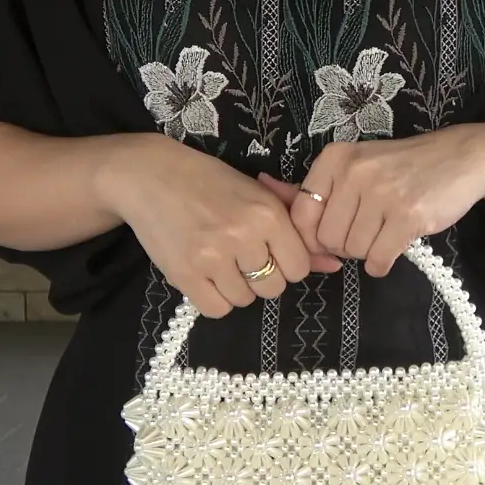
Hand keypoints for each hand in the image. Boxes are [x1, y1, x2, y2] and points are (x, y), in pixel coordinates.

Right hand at [97, 135, 341, 317]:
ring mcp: (212, 257)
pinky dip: (215, 299)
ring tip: (220, 261)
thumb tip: (334, 265)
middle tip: (241, 256)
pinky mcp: (185, 274)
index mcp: (267, 213)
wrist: (150, 176)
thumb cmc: (210, 182)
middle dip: (263, 277)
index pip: (299, 267)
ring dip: (237, 288)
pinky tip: (206, 276)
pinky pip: (216, 309)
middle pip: (274, 287)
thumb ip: (297, 230)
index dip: (287, 263)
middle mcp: (243, 236)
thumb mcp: (258, 195)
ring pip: (245, 300)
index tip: (269, 251)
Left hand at [259, 127, 484, 277]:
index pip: (301, 215)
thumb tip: (264, 190)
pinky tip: (392, 249)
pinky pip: (378, 259)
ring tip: (383, 233)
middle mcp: (355, 172)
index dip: (312, 237)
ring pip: (353, 251)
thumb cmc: (400, 167)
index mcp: (335, 159)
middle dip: (344, 245)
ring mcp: (382, 194)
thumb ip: (312, 186)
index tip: (331, 236)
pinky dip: (382, 263)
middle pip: (327, 239)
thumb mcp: (354, 165)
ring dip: (367, 252)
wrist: (460, 158)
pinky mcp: (408, 216)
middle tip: (366, 231)